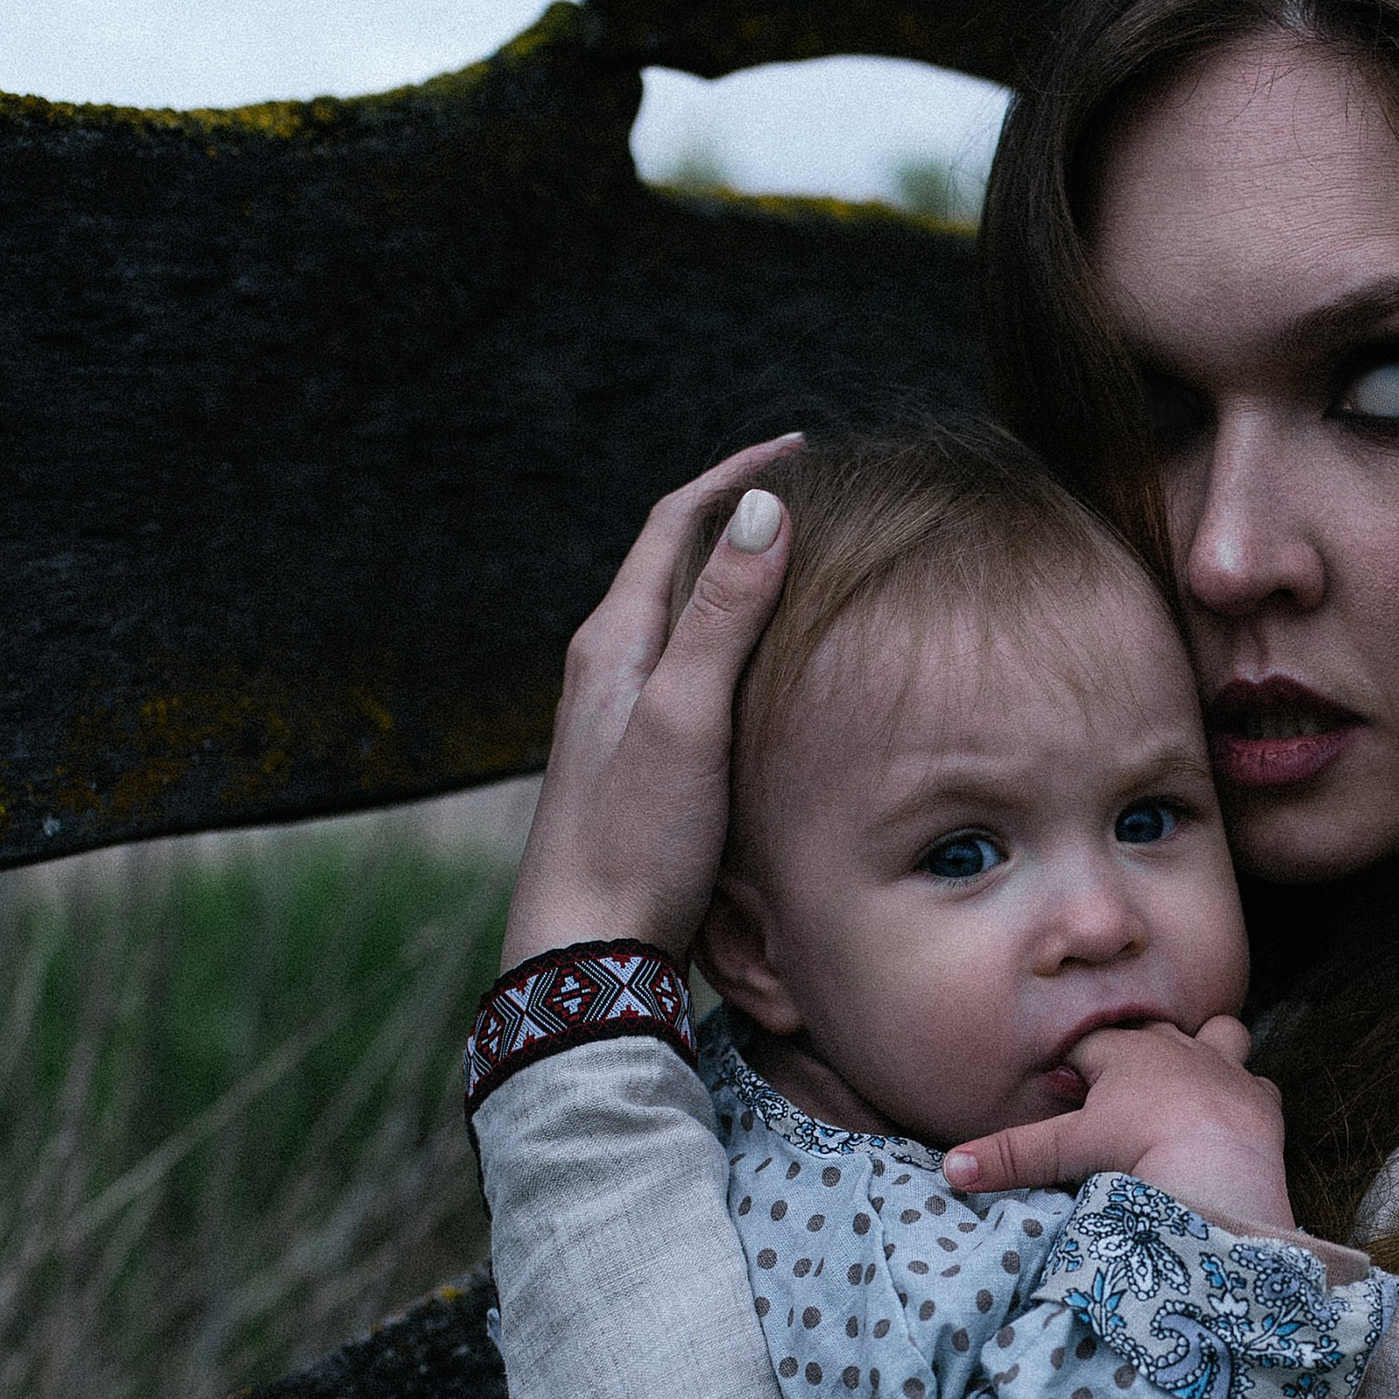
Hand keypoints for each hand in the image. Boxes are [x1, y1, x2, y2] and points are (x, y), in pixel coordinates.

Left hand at [504, 434, 804, 972]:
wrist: (584, 951)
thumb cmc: (633, 839)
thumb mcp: (687, 716)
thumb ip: (723, 613)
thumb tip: (765, 506)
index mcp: (614, 641)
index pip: (673, 523)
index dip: (736, 475)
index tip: (801, 447)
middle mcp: (610, 669)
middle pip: (677, 564)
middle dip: (740, 518)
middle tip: (813, 495)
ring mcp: (622, 719)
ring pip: (685, 622)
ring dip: (738, 583)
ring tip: (802, 566)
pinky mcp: (643, 766)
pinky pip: (694, 676)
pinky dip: (737, 648)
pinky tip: (770, 675)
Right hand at [944, 1016, 1297, 1233]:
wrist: (1216, 1162)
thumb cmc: (1137, 1149)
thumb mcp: (1067, 1152)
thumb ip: (1010, 1157)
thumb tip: (949, 1170)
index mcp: (1125, 1054)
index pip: (1089, 1046)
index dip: (1073, 1069)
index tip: (1064, 1092)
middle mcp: (1175, 1050)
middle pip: (1150, 1033)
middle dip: (1133, 1051)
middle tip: (1119, 1092)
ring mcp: (1222, 1069)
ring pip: (1219, 1034)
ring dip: (1205, 1048)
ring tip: (1190, 1077)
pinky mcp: (1260, 1099)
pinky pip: (1257, 1082)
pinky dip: (1246, 1094)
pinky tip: (1235, 1113)